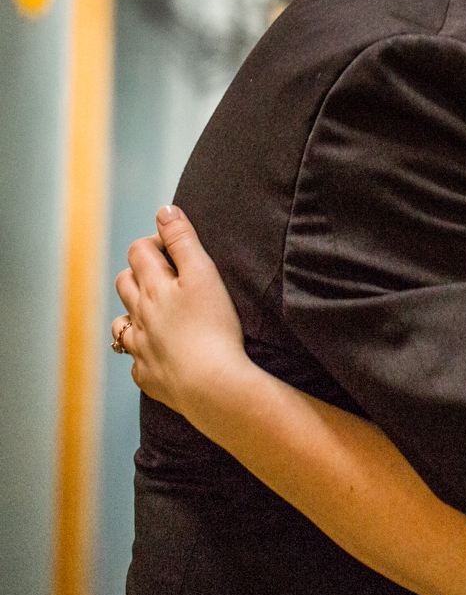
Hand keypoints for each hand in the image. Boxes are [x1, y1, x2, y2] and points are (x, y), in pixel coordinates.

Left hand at [111, 205, 246, 414]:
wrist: (211, 384)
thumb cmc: (213, 326)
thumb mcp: (204, 274)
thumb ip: (183, 240)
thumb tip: (164, 210)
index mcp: (152, 287)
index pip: (139, 251)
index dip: (155, 242)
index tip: (176, 247)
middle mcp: (139, 315)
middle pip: (125, 283)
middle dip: (140, 272)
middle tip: (170, 276)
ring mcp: (140, 347)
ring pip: (123, 323)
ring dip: (135, 313)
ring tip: (159, 315)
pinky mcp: (147, 375)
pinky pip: (137, 360)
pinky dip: (146, 352)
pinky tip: (163, 355)